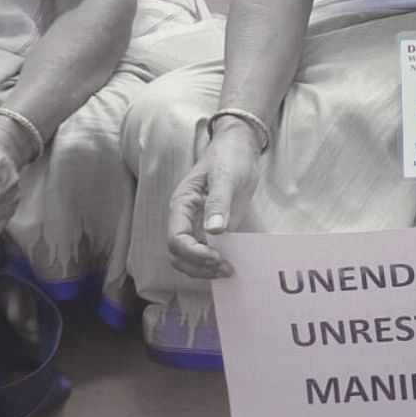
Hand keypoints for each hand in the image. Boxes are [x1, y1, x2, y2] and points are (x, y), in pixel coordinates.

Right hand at [166, 126, 260, 279]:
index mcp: (182, 204)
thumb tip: (214, 231)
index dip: (194, 253)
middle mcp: (185, 218)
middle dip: (198, 266)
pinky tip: (230, 265)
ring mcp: (197, 225)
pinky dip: (212, 265)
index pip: (176, 239)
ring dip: (204, 270)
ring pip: (188, 259)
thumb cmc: (229, 156)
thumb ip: (218, 202)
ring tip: (228, 270)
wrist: (239, 146)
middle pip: (178, 254)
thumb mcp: (226, 176)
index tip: (217, 257)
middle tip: (226, 268)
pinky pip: (204, 253)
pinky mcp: (212, 228)